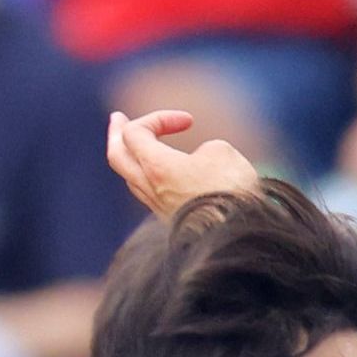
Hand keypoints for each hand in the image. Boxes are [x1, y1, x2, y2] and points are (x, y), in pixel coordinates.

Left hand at [106, 107, 263, 219]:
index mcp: (156, 167)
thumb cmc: (231, 192)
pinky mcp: (170, 221)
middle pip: (117, 157)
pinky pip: (147, 194)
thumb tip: (198, 162)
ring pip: (131, 178)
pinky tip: (157, 173)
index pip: (135, 133)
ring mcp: (157, 208)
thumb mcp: (221, 152)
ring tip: (136, 146)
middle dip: (117, 134)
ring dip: (132, 157)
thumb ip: (202, 149)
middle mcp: (150, 189)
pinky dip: (147, 176)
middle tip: (118, 120)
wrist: (238, 237)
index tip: (189, 122)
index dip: (158, 118)